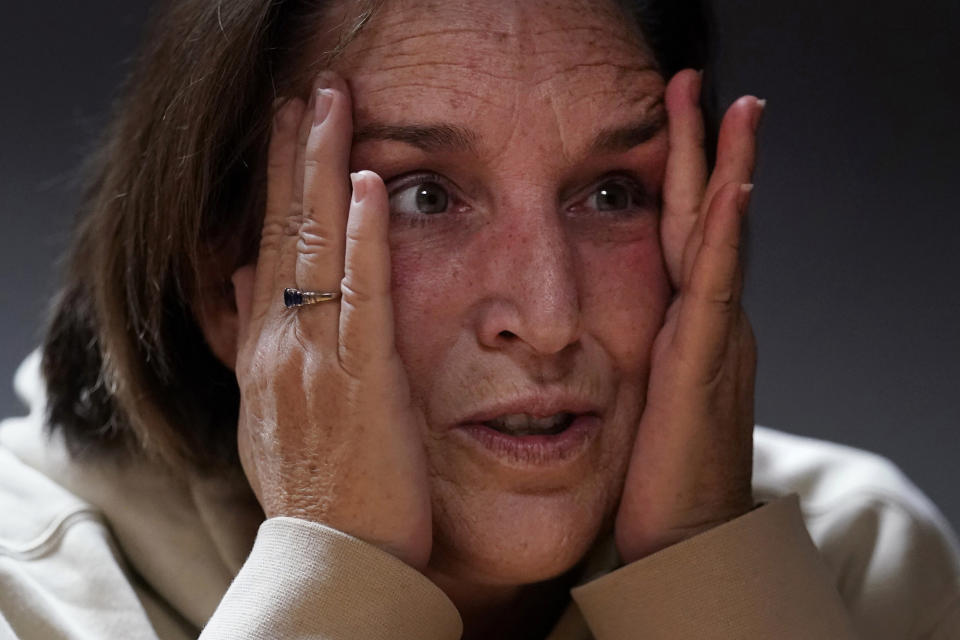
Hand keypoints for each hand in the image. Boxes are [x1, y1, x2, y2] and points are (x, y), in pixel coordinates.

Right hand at [231, 72, 432, 570]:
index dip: (278, 184)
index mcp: (264, 350)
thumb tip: (242, 272)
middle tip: (307, 91)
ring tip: (330, 105)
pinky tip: (366, 186)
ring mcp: (316, 358)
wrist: (335, 552)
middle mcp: (279, 344)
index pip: (267, 246)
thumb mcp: (267, 409)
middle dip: (295, 154)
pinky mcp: (361, 379)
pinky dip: (363, 238)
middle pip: (284, 230)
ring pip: (315, 248)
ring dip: (322, 170)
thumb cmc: (316, 485)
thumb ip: (257, 340)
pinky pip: (361, 295)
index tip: (287, 131)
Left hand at [614, 70, 762, 562]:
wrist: (685, 539)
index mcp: (680, 325)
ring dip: (722, 169)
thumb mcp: (634, 399)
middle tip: (695, 84)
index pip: (678, 235)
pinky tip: (731, 190)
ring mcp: (713, 337)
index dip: (674, 177)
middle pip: (703, 218)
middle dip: (702, 150)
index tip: (666, 120)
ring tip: (730, 108)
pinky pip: (717, 286)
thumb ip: (621, 355)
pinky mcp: (705, 364)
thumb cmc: (654, 476)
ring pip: (719, 238)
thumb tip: (576, 334)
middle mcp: (704, 321)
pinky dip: (725, 236)